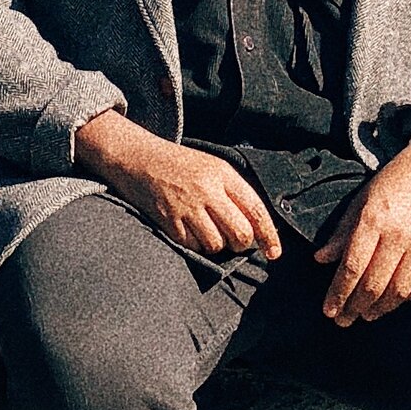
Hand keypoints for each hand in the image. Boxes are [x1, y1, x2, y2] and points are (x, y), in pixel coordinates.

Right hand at [74, 112, 281, 262]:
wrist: (136, 156)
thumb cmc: (178, 164)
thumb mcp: (211, 167)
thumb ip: (233, 192)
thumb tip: (257, 227)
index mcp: (223, 174)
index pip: (256, 210)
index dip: (269, 236)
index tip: (273, 252)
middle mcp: (208, 190)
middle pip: (240, 233)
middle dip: (241, 244)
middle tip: (233, 241)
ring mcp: (186, 206)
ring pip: (216, 244)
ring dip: (215, 246)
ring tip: (206, 232)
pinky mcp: (167, 220)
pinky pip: (192, 247)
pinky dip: (194, 246)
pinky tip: (188, 232)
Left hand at [315, 131, 410, 324]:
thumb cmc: (392, 182)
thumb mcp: (360, 200)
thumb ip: (342, 232)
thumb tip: (321, 260)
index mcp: (373, 220)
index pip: (353, 267)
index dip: (338, 293)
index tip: (328, 311)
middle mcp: (398, 235)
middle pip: (374, 284)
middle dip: (355, 307)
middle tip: (343, 321)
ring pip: (400, 290)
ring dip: (380, 309)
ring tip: (366, 316)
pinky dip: (409, 298)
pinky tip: (395, 302)